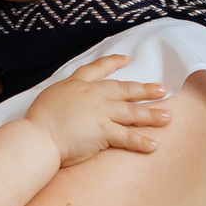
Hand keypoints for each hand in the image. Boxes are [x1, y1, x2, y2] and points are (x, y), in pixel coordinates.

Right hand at [22, 55, 168, 165]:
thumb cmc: (37, 121)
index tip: (126, 60)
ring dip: (152, 114)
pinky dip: (141, 142)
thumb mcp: (50, 97)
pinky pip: (127, 137)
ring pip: (132, 112)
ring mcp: (100, 113)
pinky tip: (154, 145)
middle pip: (124, 89)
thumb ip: (64, 96)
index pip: (98, 69)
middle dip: (145, 89)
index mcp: (77, 84)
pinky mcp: (103, 132)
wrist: (38, 137)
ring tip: (168, 117)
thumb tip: (69, 101)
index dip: (113, 63)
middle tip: (162, 90)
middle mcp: (92, 95)